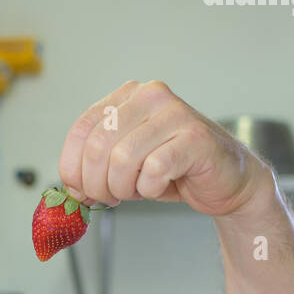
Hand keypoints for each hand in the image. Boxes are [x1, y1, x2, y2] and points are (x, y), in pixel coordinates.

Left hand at [58, 79, 272, 218]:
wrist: (224, 180)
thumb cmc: (172, 170)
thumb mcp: (124, 163)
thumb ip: (95, 165)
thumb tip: (69, 187)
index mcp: (127, 96)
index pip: (82, 128)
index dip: (72, 167)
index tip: (79, 190)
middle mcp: (150, 95)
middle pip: (98, 146)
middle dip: (97, 184)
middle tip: (110, 198)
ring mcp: (174, 114)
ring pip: (123, 160)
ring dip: (124, 188)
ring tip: (138, 191)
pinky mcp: (194, 139)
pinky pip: (154, 171)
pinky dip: (151, 189)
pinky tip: (161, 186)